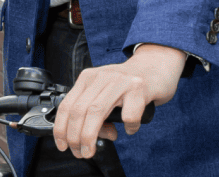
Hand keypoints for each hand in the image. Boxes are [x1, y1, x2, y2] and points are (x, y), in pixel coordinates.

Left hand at [50, 44, 183, 158]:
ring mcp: (120, 81)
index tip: (62, 145)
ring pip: (97, 112)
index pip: (67, 105)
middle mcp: (101, 77)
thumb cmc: (129, 84)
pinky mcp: (139, 87)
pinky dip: (129, 127)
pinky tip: (131, 129)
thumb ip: (97, 114)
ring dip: (91, 136)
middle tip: (81, 152)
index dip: (61, 128)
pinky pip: (129, 115)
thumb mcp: (107, 95)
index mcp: (88, 78)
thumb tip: (96, 137)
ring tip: (93, 149)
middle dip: (76, 137)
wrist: (156, 65)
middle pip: (79, 110)